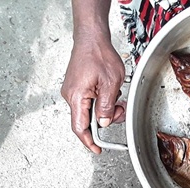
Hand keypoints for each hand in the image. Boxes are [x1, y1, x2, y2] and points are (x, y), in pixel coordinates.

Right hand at [61, 35, 126, 153]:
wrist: (91, 37)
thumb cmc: (98, 54)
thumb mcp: (111, 83)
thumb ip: (107, 106)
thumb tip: (103, 122)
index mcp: (76, 96)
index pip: (80, 127)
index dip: (89, 141)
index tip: (97, 149)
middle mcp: (71, 95)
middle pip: (87, 120)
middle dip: (106, 119)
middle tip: (119, 109)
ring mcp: (73, 91)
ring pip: (90, 110)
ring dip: (106, 108)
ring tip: (116, 95)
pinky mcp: (77, 87)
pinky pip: (90, 101)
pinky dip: (102, 100)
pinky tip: (109, 90)